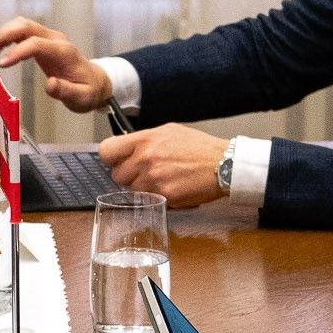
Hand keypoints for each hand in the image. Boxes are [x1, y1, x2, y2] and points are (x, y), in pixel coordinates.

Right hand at [0, 16, 113, 111]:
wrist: (95, 81)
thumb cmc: (88, 89)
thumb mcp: (81, 97)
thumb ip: (66, 91)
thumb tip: (50, 85)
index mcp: (64, 52)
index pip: (37, 44)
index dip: (18, 51)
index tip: (2, 63)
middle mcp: (56, 40)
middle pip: (27, 26)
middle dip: (5, 34)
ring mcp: (49, 38)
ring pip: (23, 25)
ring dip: (4, 32)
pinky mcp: (43, 41)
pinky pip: (23, 32)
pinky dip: (8, 36)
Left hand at [96, 124, 228, 206]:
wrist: (224, 165)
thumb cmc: (199, 148)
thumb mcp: (169, 132)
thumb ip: (145, 140)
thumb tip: (127, 147)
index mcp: (145, 139)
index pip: (107, 151)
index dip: (112, 158)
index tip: (119, 160)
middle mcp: (146, 158)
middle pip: (117, 176)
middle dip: (129, 176)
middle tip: (146, 173)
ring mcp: (154, 179)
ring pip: (133, 191)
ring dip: (144, 189)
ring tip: (164, 180)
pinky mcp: (164, 196)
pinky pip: (150, 201)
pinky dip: (158, 198)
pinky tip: (172, 188)